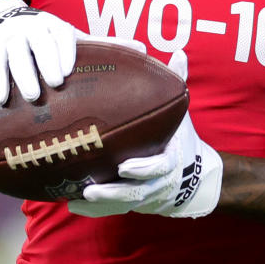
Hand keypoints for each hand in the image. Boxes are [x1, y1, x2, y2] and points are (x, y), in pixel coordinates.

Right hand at [0, 0, 145, 105]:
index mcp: (56, 25)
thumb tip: (143, 50)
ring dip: (22, 74)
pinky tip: (0, 100)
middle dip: (46, 62)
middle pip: (39, 43)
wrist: (3, 18)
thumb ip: (103, 45)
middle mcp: (33, 27)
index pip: (62, 35)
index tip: (67, 72)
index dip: (65, 51)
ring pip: (15, 53)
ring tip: (31, 96)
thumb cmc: (46, 35)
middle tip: (54, 84)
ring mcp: (11, 35)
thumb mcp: (71, 37)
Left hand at [67, 50, 221, 218]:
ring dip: (102, 203)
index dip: (143, 169)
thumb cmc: (178, 140)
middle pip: (136, 193)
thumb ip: (178, 86)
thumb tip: (178, 52)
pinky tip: (73, 205)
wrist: (191, 177)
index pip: (160, 167)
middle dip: (114, 193)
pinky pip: (111, 211)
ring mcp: (143, 196)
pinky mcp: (130, 204)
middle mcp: (157, 183)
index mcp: (169, 160)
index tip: (124, 166)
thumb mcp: (180, 116)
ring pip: (122, 204)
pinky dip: (94, 211)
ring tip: (80, 197)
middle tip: (92, 189)